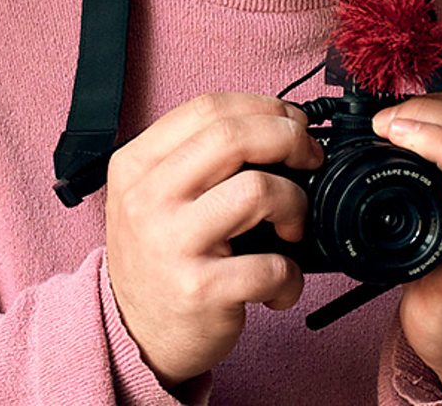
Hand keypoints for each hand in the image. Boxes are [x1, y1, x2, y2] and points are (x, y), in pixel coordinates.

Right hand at [104, 93, 323, 386]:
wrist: (132, 335)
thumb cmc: (159, 259)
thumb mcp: (154, 196)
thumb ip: (198, 159)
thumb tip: (279, 128)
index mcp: (136, 165)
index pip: (208, 108)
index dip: (264, 107)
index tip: (292, 123)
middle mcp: (147, 199)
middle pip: (233, 136)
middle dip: (289, 138)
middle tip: (309, 159)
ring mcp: (171, 244)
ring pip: (257, 190)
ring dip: (295, 205)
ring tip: (292, 230)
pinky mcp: (199, 290)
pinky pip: (270, 264)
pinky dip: (290, 274)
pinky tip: (280, 284)